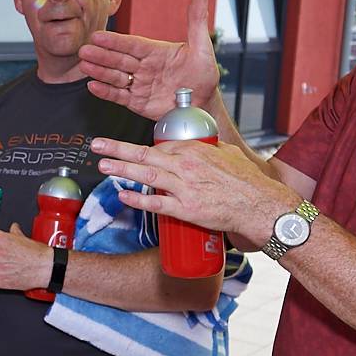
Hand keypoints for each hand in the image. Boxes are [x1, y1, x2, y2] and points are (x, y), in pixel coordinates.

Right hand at [79, 0, 220, 118]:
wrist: (203, 105)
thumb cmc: (203, 76)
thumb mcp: (202, 48)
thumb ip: (197, 22)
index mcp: (155, 52)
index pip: (132, 44)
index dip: (115, 41)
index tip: (98, 36)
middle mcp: (144, 66)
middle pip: (119, 59)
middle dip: (101, 55)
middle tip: (84, 50)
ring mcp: (139, 84)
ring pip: (115, 76)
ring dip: (99, 71)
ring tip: (84, 66)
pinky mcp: (137, 102)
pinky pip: (119, 96)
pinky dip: (105, 92)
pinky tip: (93, 86)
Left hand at [92, 136, 295, 243]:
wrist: (258, 204)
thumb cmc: (247, 180)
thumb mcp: (227, 154)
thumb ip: (210, 150)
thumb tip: (199, 148)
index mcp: (193, 150)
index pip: (159, 145)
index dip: (140, 149)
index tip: (125, 150)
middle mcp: (185, 165)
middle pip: (144, 154)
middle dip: (117, 149)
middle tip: (97, 145)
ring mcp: (184, 187)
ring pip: (145, 175)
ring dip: (121, 169)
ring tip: (102, 165)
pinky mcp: (186, 209)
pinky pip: (156, 203)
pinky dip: (138, 199)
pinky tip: (123, 195)